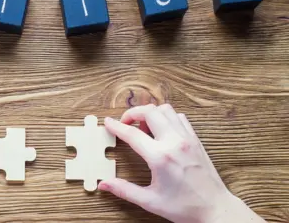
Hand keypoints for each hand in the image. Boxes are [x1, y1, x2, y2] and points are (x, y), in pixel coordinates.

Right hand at [99, 104, 265, 222]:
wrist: (215, 209)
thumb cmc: (185, 207)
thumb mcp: (150, 201)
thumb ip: (124, 190)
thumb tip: (104, 184)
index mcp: (160, 158)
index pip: (132, 134)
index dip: (116, 126)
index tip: (108, 123)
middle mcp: (174, 143)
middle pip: (150, 111)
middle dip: (133, 113)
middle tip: (125, 123)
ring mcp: (187, 139)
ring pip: (166, 110)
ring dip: (151, 113)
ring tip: (144, 127)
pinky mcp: (196, 140)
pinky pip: (179, 118)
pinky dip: (167, 118)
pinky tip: (161, 131)